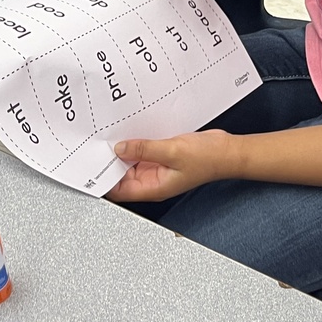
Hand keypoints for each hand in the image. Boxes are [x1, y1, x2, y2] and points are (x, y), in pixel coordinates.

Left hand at [106, 129, 233, 202]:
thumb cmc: (208, 159)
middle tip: (101, 143)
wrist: (227, 151)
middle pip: (122, 175)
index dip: (104, 179)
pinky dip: (137, 143)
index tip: (94, 163)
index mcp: (153, 188)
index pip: (118, 191)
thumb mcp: (172, 151)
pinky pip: (144, 151)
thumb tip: (120, 148)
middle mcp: (153, 181)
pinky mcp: (163, 156)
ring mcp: (158, 168)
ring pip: (132, 161)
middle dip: (111, 161)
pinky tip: (134, 131)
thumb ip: (144, 149)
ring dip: (125, 150)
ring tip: (115, 135)